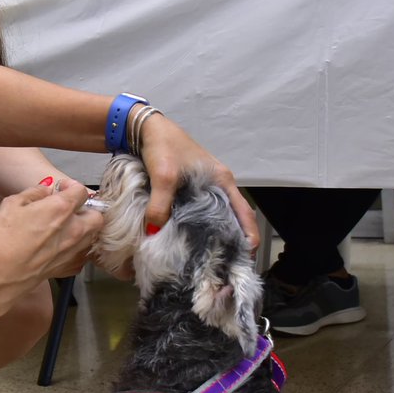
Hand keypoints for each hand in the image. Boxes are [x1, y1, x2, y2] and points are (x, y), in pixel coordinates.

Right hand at [0, 179, 102, 294]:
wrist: (0, 273)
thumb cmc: (3, 238)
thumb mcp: (12, 203)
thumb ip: (34, 193)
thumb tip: (46, 190)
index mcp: (61, 208)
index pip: (81, 191)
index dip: (71, 187)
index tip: (62, 189)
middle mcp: (74, 229)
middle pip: (97, 215)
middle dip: (87, 209)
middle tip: (70, 210)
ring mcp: (74, 251)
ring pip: (93, 236)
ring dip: (85, 229)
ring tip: (67, 229)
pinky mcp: (68, 267)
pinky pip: (82, 256)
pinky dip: (77, 250)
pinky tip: (63, 248)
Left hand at [137, 112, 259, 252]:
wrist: (144, 128)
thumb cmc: (163, 146)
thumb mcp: (163, 177)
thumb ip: (161, 206)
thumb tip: (155, 234)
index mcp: (222, 180)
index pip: (245, 213)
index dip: (249, 235)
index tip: (248, 257)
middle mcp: (217, 185)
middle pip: (233, 217)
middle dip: (233, 240)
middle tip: (227, 264)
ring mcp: (204, 187)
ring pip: (216, 216)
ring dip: (216, 235)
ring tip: (210, 257)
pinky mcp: (189, 189)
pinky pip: (200, 212)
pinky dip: (199, 227)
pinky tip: (189, 240)